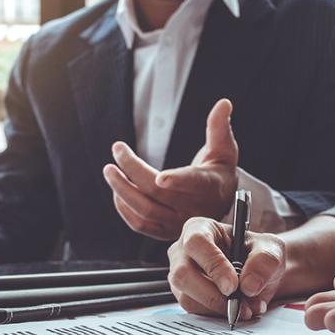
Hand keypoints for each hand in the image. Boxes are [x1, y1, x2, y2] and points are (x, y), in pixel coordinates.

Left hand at [103, 99, 239, 240]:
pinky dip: (124, 208)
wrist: (218, 205)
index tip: (160, 177)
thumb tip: (223, 103)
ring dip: (122, 190)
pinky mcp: (164, 232)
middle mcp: (193, 208)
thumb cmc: (219, 172)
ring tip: (109, 170)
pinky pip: (139, 224)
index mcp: (209, 186)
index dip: (177, 180)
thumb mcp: (224, 149)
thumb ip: (219, 127)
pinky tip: (117, 190)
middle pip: (157, 192)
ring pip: (144, 210)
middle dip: (133, 170)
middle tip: (117, 150)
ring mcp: (177, 223)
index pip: (193, 183)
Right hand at [167, 216, 285, 318]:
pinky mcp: (185, 296)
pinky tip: (236, 309)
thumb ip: (264, 261)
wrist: (258, 274)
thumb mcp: (271, 249)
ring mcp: (180, 275)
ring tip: (246, 307)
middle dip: (212, 294)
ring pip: (187, 297)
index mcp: (199, 228)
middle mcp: (183, 251)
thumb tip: (248, 285)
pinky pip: (194, 310)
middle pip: (183, 274)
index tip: (233, 286)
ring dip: (218, 308)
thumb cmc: (258, 254)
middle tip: (238, 304)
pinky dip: (218, 314)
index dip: (213, 265)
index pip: (196, 243)